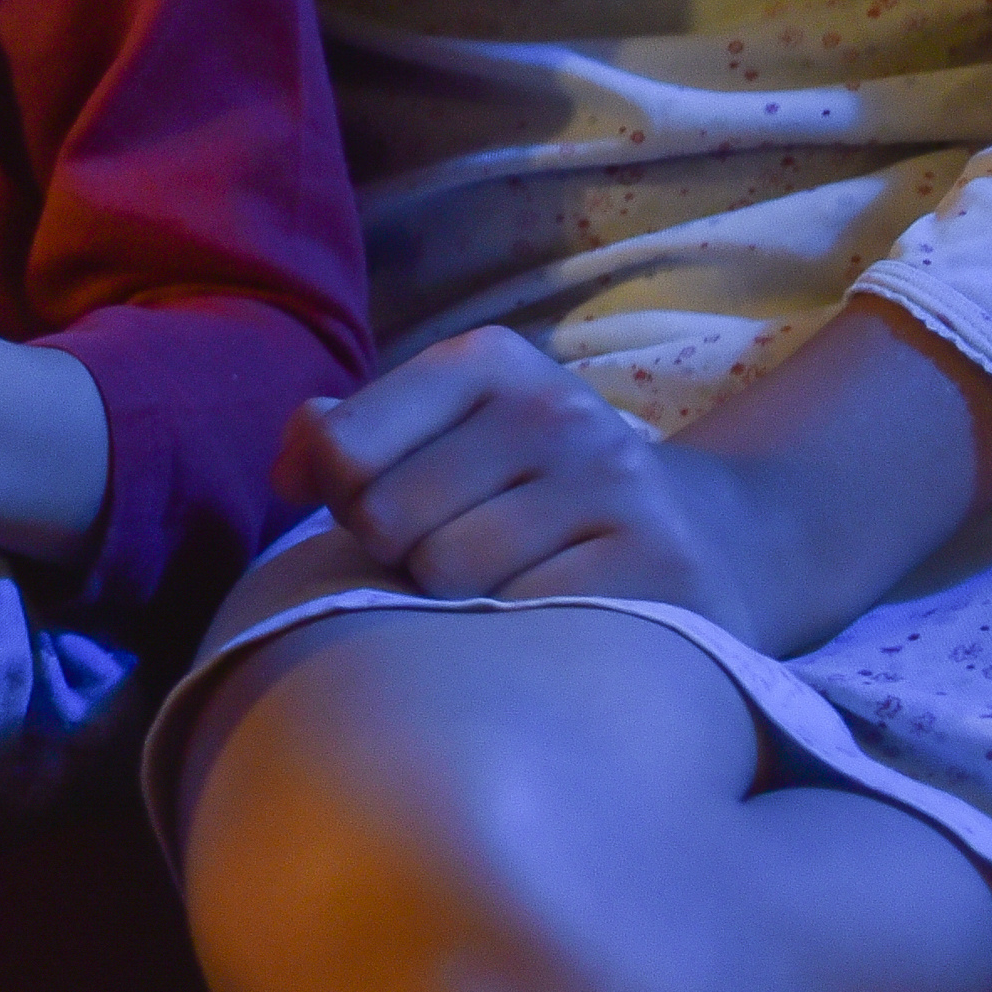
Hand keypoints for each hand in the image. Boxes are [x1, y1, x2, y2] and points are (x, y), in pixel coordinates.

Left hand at [274, 329, 804, 647]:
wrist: (702, 535)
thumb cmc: (528, 491)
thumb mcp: (443, 435)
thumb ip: (347, 437)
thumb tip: (289, 470)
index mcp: (485, 361)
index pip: (341, 448)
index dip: (343, 501)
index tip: (384, 508)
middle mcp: (552, 407)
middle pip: (386, 517)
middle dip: (398, 556)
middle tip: (453, 557)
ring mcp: (612, 482)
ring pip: (447, 572)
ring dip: (455, 599)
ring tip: (501, 583)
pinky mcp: (656, 562)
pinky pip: (520, 616)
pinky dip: (517, 630)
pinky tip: (550, 612)